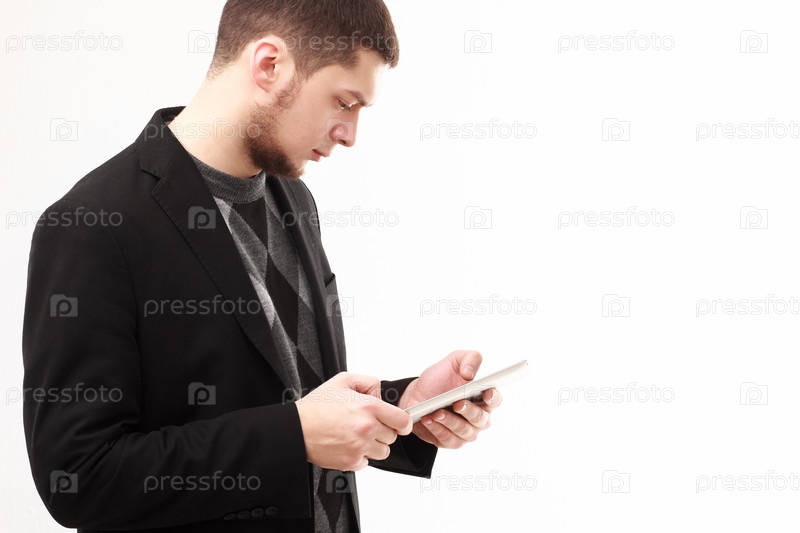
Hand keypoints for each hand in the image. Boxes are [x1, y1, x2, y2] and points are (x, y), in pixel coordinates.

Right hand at [296, 372, 412, 470]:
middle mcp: (366, 428)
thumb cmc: (317, 407)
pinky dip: (361, 456)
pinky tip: (349, 444)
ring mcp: (359, 447)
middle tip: (367, 424)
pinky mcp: (351, 462)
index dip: (403, 422)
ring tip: (357, 435)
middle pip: (393, 436)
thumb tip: (381, 393)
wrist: (297, 429)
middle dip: (383, 430)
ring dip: (374, 444)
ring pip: (383, 451)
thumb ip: (368, 382)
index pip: (402, 420)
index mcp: (368, 407)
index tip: (400, 423)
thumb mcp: (343, 380)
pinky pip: (367, 462)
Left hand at [399, 350, 501, 447]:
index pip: (495, 399)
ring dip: (450, 421)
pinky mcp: (451, 441)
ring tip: (436, 412)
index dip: (493, 398)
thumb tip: (470, 373)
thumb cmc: (438, 380)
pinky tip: (428, 419)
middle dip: (469, 412)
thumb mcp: (453, 361)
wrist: (416, 396)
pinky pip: (448, 439)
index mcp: (482, 396)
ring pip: (465, 431)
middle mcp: (478, 416)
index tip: (486, 393)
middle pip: (482, 419)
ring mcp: (466, 430)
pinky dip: (438, 429)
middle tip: (457, 404)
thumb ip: (469, 358)